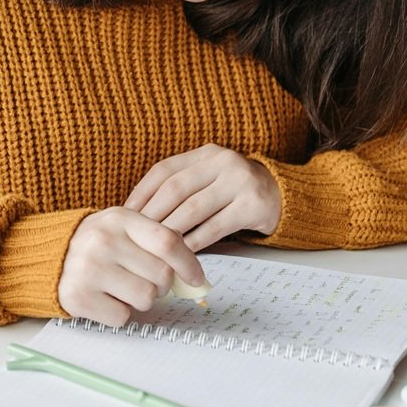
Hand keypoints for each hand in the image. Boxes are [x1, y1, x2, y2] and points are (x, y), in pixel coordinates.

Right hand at [57, 209, 210, 327]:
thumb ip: (157, 243)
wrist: (46, 256)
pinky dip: (118, 313)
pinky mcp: (79, 297)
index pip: (167, 242)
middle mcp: (103, 241)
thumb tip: (194, 276)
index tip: (196, 278)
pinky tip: (103, 297)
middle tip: (140, 278)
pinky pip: (122, 317)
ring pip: (146, 299)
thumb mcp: (122, 228)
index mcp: (119, 219)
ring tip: (120, 287)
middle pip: (161, 276)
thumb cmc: (95, 244)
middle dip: (159, 284)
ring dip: (139, 300)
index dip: (188, 264)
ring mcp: (89, 270)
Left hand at [123, 145, 282, 252]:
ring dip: (171, 230)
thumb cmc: (234, 192)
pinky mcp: (253, 205)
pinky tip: (182, 253)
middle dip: (151, 214)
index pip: (164, 170)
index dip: (141, 192)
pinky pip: (216, 226)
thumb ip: (182, 188)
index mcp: (206, 153)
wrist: (282, 196)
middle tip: (135, 236)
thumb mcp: (209, 179)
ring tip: (155, 247)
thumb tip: (138, 214)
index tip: (124, 214)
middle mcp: (223, 162)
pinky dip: (195, 241)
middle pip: (175, 189)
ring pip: (193, 209)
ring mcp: (240, 182)